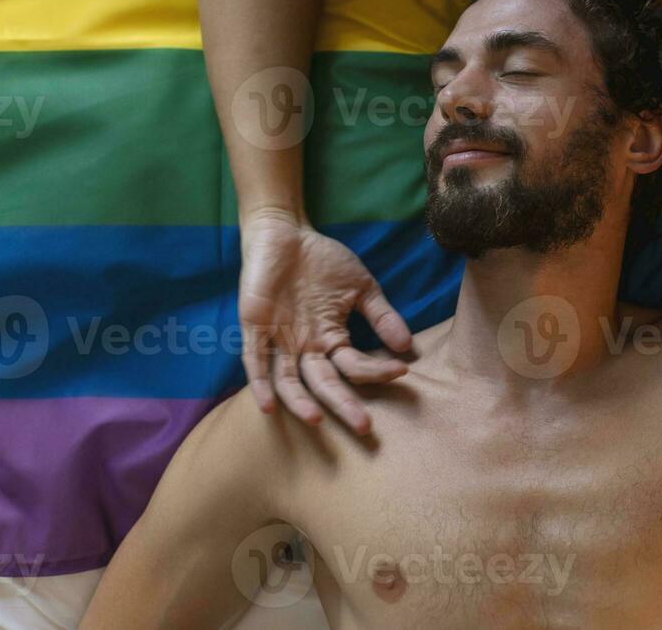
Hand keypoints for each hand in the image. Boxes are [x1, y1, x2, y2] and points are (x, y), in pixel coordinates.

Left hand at [238, 208, 413, 433]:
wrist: (285, 233)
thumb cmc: (322, 260)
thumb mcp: (360, 286)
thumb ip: (381, 315)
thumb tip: (408, 345)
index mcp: (330, 339)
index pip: (355, 365)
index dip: (377, 371)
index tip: (402, 371)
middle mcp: (304, 347)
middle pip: (323, 384)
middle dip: (343, 405)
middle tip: (364, 428)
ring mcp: (278, 340)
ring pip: (288, 381)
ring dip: (301, 402)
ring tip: (317, 419)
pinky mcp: (254, 327)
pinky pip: (254, 361)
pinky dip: (260, 383)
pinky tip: (268, 404)